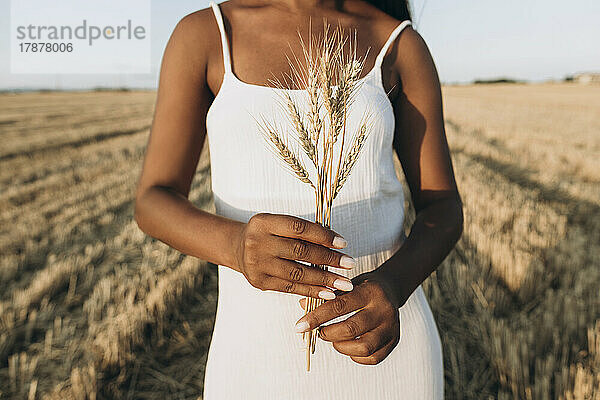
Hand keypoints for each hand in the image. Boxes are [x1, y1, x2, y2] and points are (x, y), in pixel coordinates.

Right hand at [233, 212, 356, 299]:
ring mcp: (257, 264)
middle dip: (328, 258)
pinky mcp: (259, 282)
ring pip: (297, 273)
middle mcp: (257, 243)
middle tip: (350, 264)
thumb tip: (336, 243)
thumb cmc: (268, 234)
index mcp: (264, 222)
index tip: (343, 244)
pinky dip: (311, 291)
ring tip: (344, 283)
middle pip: (300, 252)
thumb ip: (302, 231)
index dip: (323, 235)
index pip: (299, 228)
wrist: (238, 248)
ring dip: (324, 279)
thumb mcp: (278, 224)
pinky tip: (328, 292)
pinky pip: (290, 287)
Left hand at [296, 270, 400, 364]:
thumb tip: (302, 305)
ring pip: (364, 347)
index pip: (339, 306)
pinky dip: (355, 356)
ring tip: (333, 340)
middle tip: (318, 332)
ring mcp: (392, 327)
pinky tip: (347, 346)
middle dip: (328, 334)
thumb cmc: (362, 287)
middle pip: (351, 329)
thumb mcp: (346, 284)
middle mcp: (384, 309)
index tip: (299, 326)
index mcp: (370, 291)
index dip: (317, 318)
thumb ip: (326, 295)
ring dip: (342, 347)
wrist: (391, 289)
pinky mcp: (395, 341)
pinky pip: (373, 358)